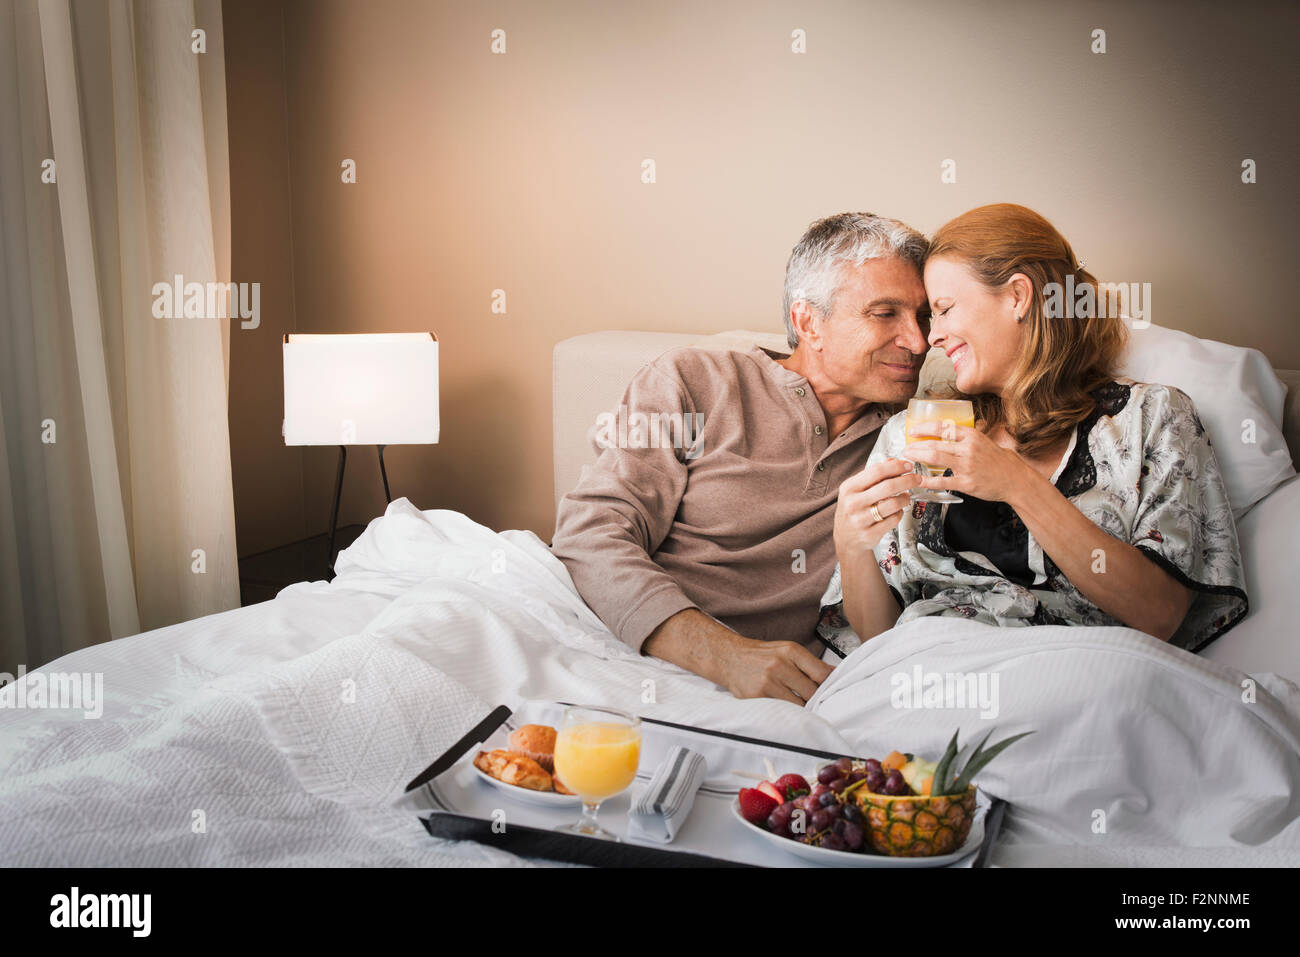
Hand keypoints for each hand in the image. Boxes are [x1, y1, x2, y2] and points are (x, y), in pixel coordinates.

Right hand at [642, 609, 831, 705]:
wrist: (729, 657)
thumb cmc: (762, 655)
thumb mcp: (787, 650)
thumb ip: (810, 663)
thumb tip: (836, 675)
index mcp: (790, 651)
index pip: (822, 673)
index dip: (831, 686)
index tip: (836, 693)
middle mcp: (779, 665)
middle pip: (812, 692)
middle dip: (818, 701)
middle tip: (822, 706)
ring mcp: (767, 683)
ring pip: (798, 705)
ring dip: (804, 710)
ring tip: (805, 709)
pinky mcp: (757, 697)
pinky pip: (781, 710)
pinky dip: (788, 713)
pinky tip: (789, 711)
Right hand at [834, 458, 919, 557]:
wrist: (845, 540)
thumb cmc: (853, 511)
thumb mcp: (856, 490)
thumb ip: (873, 475)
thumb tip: (892, 460)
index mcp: (849, 488)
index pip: (877, 471)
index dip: (896, 466)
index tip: (908, 465)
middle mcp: (853, 503)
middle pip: (888, 486)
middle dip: (907, 480)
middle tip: (917, 479)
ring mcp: (860, 520)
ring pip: (893, 504)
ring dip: (905, 498)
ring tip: (906, 497)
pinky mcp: (870, 534)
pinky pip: (893, 520)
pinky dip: (899, 513)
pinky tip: (897, 511)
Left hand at [901, 421, 1032, 502]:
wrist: (1015, 478)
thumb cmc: (998, 460)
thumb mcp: (984, 440)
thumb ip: (965, 436)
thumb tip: (945, 430)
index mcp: (972, 436)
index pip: (942, 427)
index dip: (924, 428)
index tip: (913, 431)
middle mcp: (968, 448)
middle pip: (935, 444)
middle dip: (916, 446)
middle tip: (905, 448)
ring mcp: (967, 466)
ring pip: (935, 458)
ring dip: (918, 457)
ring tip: (908, 458)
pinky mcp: (967, 483)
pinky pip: (942, 481)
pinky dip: (927, 480)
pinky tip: (918, 480)